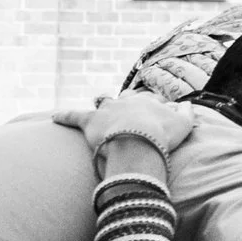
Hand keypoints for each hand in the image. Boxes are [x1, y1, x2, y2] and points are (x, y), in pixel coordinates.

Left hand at [57, 92, 195, 169]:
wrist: (138, 143)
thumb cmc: (162, 136)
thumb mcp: (183, 124)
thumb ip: (187, 114)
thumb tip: (188, 106)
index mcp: (148, 101)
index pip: (151, 100)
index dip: (153, 105)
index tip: (157, 110)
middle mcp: (127, 101)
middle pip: (127, 97)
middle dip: (128, 101)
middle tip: (129, 108)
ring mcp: (107, 109)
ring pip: (103, 101)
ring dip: (102, 103)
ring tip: (99, 105)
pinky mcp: (89, 121)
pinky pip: (73, 116)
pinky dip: (63, 116)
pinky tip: (54, 117)